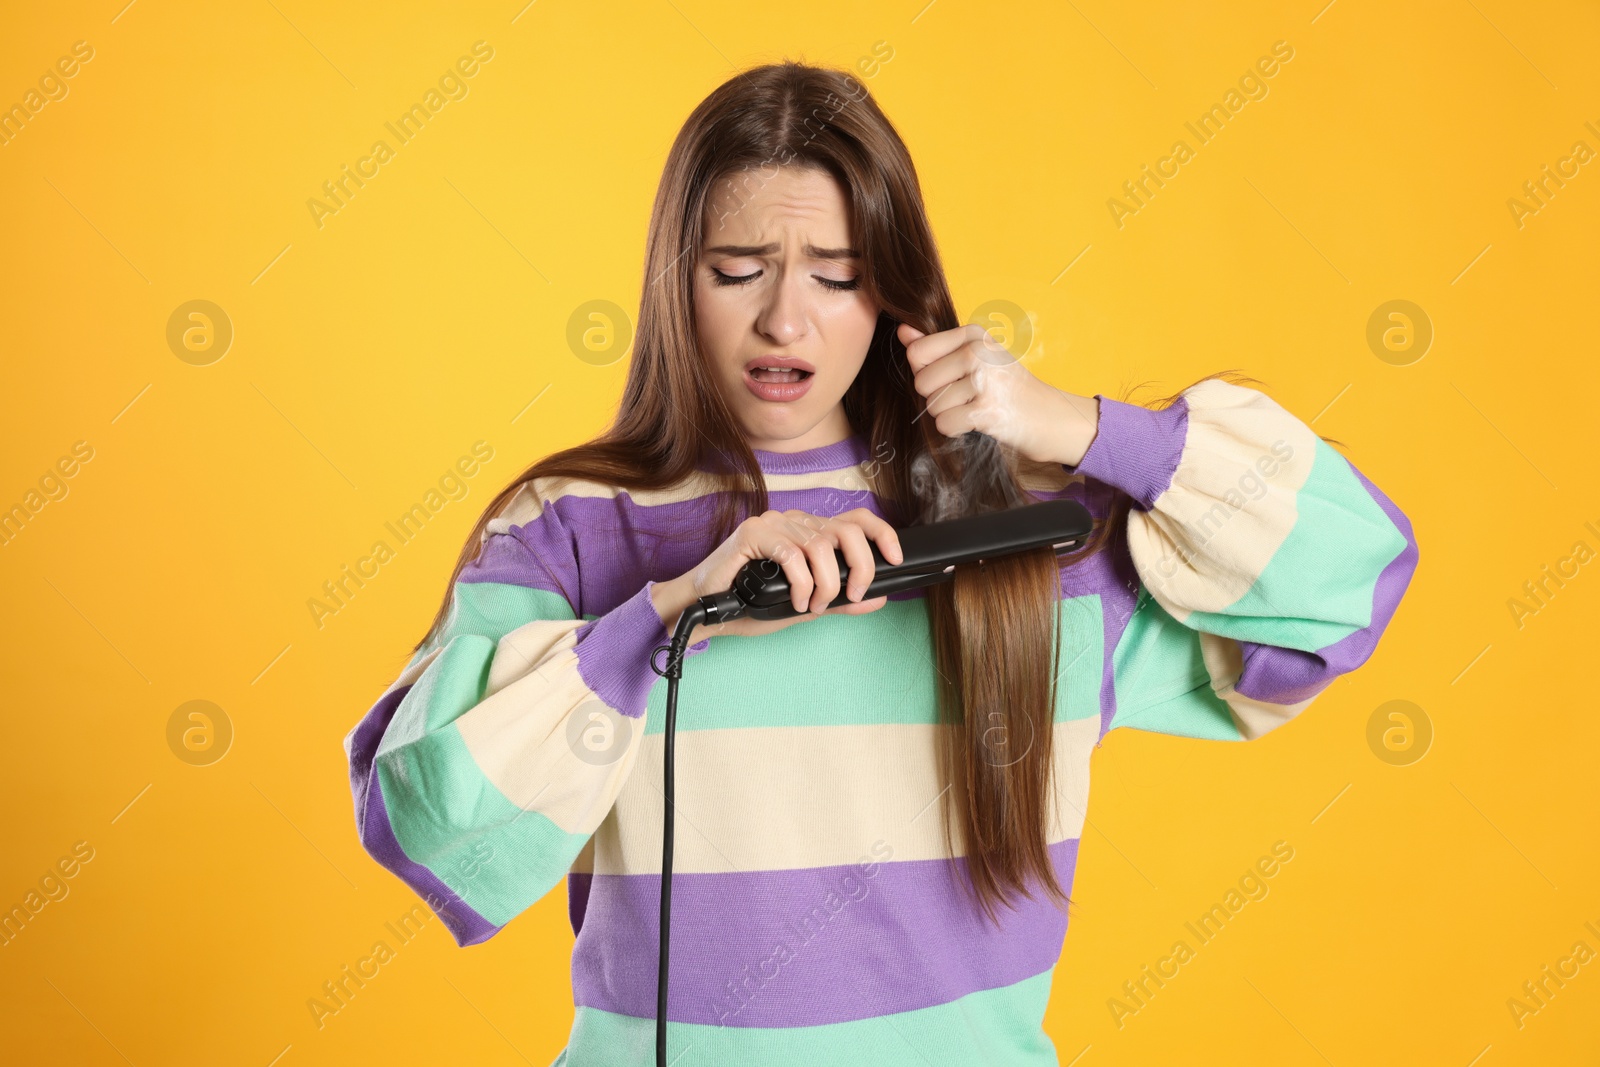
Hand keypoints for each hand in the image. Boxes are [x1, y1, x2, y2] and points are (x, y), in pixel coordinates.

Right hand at [651, 508, 905, 643]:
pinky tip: (796, 600)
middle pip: (846, 530)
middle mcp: (794, 522)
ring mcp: (772, 524)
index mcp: (809, 532)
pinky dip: (801, 584)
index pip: (855, 520)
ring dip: (825, 584)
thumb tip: (879, 598)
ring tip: (813, 605)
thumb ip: (841, 599)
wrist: (704, 610)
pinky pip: (792, 555)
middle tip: (852, 596)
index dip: (882, 534)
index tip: (896, 559)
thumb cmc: (749, 604)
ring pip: (821, 546)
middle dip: (860, 566)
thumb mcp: (806, 604)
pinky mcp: (752, 534)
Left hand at [896, 321, 1099, 465]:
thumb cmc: (1006, 387)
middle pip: (922, 382)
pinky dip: (956, 430)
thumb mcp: (975, 358)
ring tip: (975, 408)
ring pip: (932, 406)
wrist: (1048, 417)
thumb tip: (902, 331)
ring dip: (949, 414)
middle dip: (937, 397)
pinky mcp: (986, 411)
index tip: (953, 377)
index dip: (927, 372)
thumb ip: (935, 346)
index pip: (917, 353)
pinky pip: (944, 424)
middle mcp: (979, 352)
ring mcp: (984, 380)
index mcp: (974, 334)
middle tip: (967, 397)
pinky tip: (976, 422)